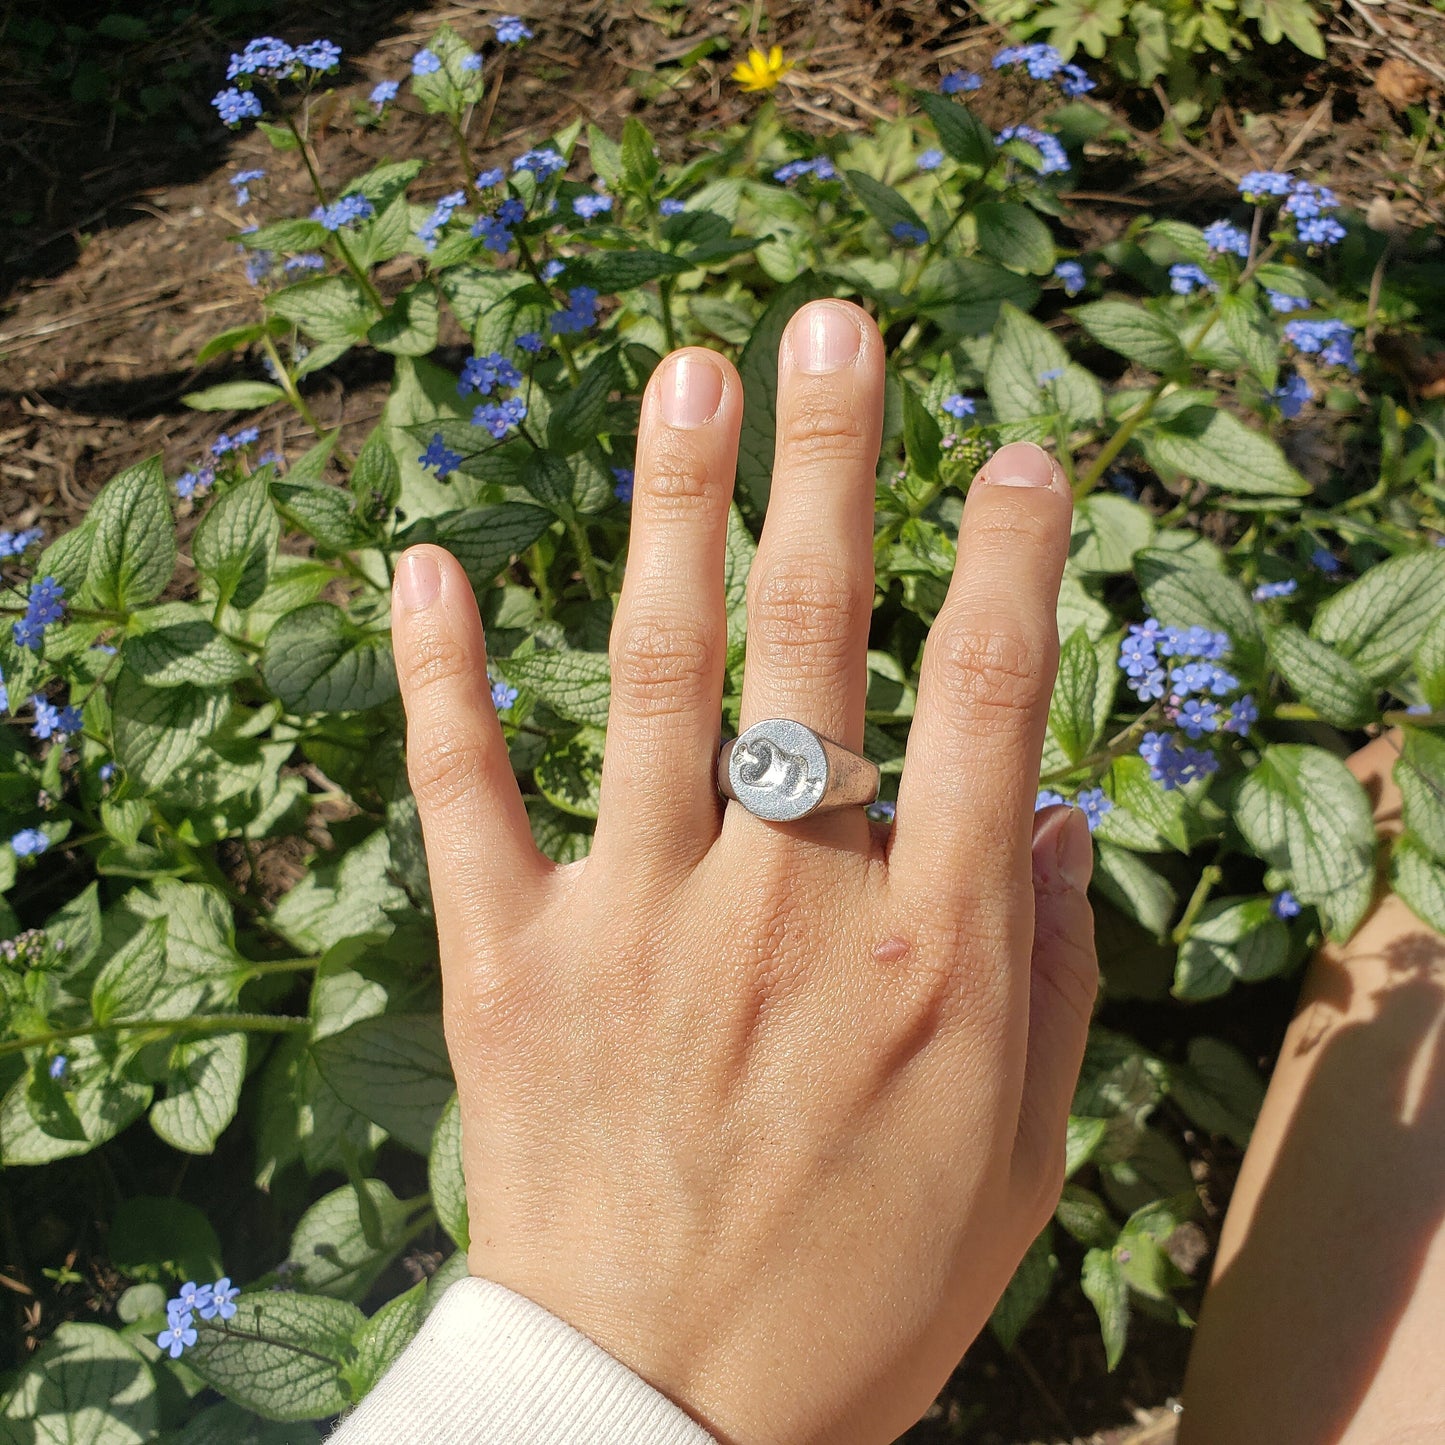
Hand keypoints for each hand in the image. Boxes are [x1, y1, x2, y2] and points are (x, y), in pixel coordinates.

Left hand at [391, 300, 1097, 1444]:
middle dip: (833, 466)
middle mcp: (782, 909)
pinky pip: (465, 794)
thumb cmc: (859, 1291)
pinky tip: (427, 561)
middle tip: (833, 325)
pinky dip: (441, 676)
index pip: (988, 704)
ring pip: (654, 678)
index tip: (1021, 455)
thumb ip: (1049, 973)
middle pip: (815, 643)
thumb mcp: (1014, 1155)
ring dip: (674, 514)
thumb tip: (1049, 810)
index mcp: (923, 958)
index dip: (1012, 562)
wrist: (655, 1416)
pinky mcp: (508, 964)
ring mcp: (633, 924)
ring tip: (687, 376)